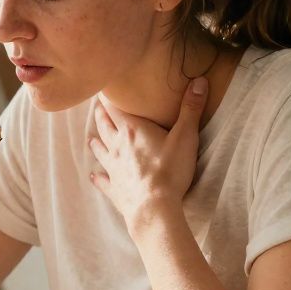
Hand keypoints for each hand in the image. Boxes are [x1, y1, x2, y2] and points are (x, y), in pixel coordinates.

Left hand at [89, 77, 208, 228]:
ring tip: (91, 138)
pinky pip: (103, 181)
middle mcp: (117, 146)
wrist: (154, 209)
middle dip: (101, 116)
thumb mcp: (185, 137)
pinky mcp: (114, 189)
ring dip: (96, 142)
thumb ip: (191, 109)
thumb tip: (199, 81)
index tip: (103, 89)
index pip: (115, 108)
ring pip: (100, 150)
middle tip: (97, 108)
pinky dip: (98, 177)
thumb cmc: (169, 171)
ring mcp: (113, 168)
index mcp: (132, 130)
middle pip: (104, 126)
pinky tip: (93, 176)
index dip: (108, 98)